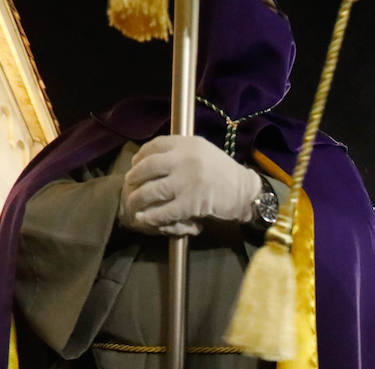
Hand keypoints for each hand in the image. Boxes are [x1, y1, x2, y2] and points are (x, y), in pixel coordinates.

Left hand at [118, 135, 262, 233]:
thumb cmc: (224, 172)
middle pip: (148, 167)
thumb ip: (181, 150)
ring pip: (153, 190)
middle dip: (134, 177)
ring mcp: (188, 182)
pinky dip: (152, 216)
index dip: (140, 156)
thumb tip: (154, 155)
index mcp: (188, 144)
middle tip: (129, 184)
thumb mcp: (204, 151)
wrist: (245, 192)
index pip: (155, 145)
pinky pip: (165, 211)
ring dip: (139, 198)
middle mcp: (185, 160)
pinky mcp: (191, 203)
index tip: (135, 164)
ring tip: (133, 203)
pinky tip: (145, 218)